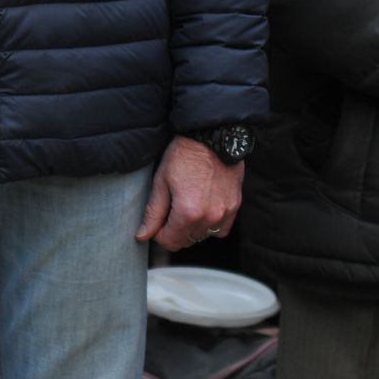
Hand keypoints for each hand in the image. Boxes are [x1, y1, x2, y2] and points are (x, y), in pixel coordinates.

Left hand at [137, 136, 243, 250]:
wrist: (212, 136)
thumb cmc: (184, 154)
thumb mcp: (161, 181)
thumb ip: (153, 212)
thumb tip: (143, 235)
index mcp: (188, 212)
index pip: (170, 242)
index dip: (159, 233)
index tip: (158, 220)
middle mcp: (209, 217)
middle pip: (186, 240)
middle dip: (175, 230)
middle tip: (172, 208)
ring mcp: (224, 213)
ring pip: (203, 236)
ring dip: (193, 228)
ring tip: (188, 205)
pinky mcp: (235, 206)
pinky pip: (221, 229)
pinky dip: (211, 224)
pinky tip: (204, 208)